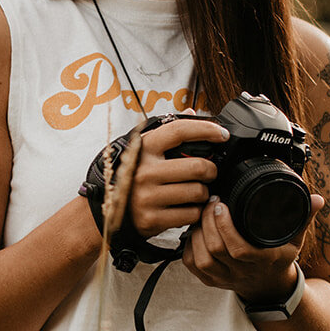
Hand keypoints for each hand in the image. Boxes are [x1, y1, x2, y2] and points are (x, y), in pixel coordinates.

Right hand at [127, 116, 228, 238]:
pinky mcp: (152, 219)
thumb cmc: (132, 176)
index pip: (179, 130)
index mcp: (144, 149)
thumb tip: (192, 111)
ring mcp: (147, 196)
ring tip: (196, 192)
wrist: (107, 210)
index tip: (222, 134)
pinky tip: (187, 207)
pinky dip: (195, 211)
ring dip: (204, 193)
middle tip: (210, 172)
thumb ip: (168, 132)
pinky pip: (190, 214)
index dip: (205, 129)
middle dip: (211, 170)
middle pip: (197, 166)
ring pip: (197, 192)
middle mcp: (144, 171)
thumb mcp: (144, 150)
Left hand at [181, 192, 324, 304]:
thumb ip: (305, 217)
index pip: (238, 248)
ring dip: (197, 233)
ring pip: (201, 258)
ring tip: (202, 213)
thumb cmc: (280, 257)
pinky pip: (192, 265)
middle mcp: (241, 272)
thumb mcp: (296, 238)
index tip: (222, 204)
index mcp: (262, 261)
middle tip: (210, 201)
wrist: (270, 288)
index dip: (225, 226)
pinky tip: (194, 230)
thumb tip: (318, 199)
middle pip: (215, 249)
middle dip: (208, 221)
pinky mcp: (210, 280)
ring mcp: (224, 279)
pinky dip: (189, 246)